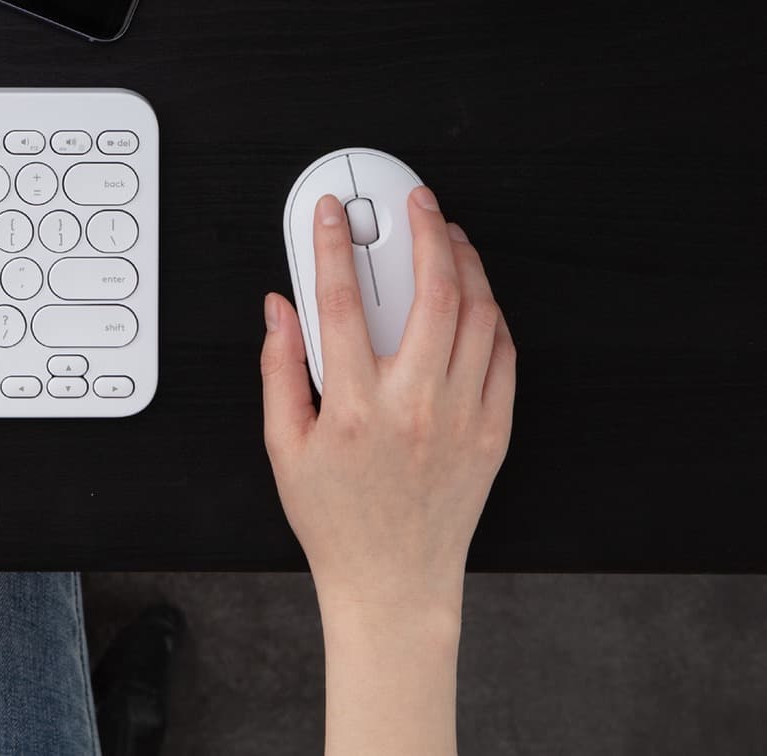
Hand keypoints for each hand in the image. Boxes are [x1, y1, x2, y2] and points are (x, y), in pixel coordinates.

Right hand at [261, 186, 515, 620]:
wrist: (393, 582)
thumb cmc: (337, 519)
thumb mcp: (284, 447)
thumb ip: (279, 370)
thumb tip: (279, 311)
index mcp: (354, 407)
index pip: (340, 302)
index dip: (332, 245)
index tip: (333, 213)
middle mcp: (414, 405)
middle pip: (431, 293)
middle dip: (425, 231)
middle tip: (417, 202)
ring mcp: (462, 417)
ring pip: (478, 316)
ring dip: (466, 265)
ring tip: (450, 239)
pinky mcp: (492, 432)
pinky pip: (505, 356)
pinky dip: (493, 316)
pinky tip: (477, 298)